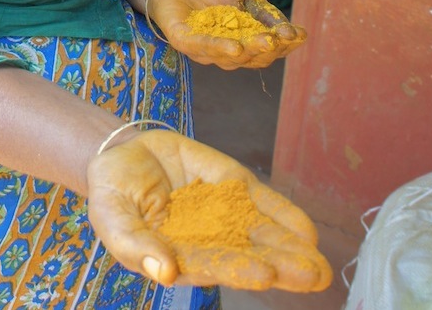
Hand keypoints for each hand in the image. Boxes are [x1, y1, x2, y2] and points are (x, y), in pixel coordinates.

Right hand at [86, 129, 332, 292]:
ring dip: (290, 248)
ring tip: (319, 265)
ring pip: (261, 233)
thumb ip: (134, 244)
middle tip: (311, 275)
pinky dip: (282, 213)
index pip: (213, 265)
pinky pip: (259, 200)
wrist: (120, 155)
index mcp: (179, 256)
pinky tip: (305, 231)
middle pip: (248, 256)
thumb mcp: (111, 217)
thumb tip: (164, 272)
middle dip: (281, 267)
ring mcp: (221, 213)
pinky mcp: (229, 184)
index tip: (263, 274)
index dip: (238, 269)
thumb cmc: (112, 196)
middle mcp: (208, 240)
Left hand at [149, 0, 306, 68]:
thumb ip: (262, 11)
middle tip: (281, 39)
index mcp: (244, 43)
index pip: (268, 50)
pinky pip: (202, 47)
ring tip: (264, 42)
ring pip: (230, 58)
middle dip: (268, 49)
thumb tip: (289, 29)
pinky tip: (234, 46)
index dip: (285, 45)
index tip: (300, 35)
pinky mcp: (184, 42)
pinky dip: (219, 47)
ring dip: (248, 50)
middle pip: (252, 58)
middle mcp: (227, 53)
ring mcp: (206, 52)